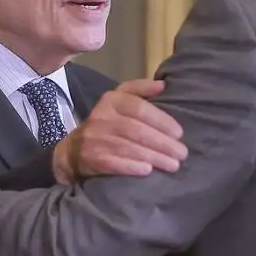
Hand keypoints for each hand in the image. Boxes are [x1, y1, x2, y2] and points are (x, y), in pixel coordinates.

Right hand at [53, 79, 185, 183]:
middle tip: (182, 154)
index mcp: (111, 100)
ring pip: (128, 147)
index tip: (179, 133)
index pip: (139, 108)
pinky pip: (114, 163)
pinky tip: (148, 170)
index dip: (161, 120)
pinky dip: (132, 167)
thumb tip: (162, 85)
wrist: (73, 150)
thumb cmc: (107, 124)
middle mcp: (101, 117)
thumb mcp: (119, 100)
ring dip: (154, 157)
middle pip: (136, 130)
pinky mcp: (91, 158)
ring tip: (173, 165)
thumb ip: (140, 90)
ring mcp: (94, 138)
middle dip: (162, 143)